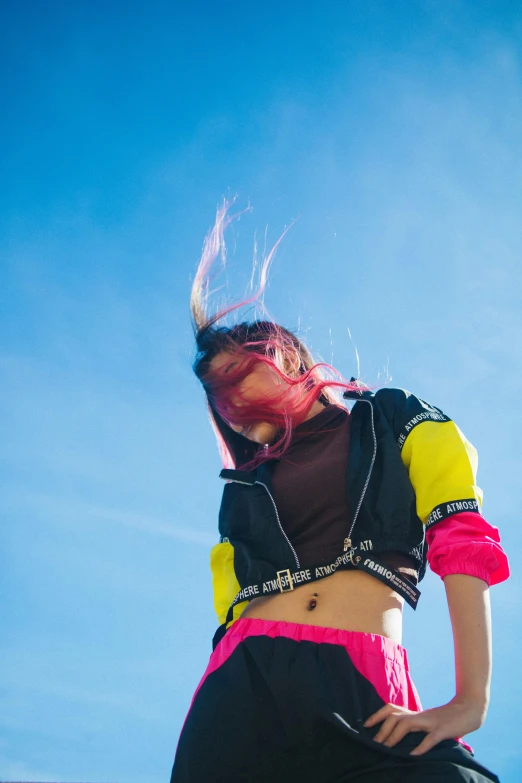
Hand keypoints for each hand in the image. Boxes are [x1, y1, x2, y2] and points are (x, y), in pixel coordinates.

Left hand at [363, 697, 485, 755]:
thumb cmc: (450, 717)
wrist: (471, 708)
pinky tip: (413, 755)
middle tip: (375, 744)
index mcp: (417, 714)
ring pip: (408, 724)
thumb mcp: (430, 721)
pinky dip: (421, 746)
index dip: (377, 715)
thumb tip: (404, 739)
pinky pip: (431, 738)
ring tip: (387, 749)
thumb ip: (418, 727)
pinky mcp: (444, 729)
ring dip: (395, 736)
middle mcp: (421, 715)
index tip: (366, 725)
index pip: (392, 709)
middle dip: (383, 730)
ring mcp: (432, 721)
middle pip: (395, 716)